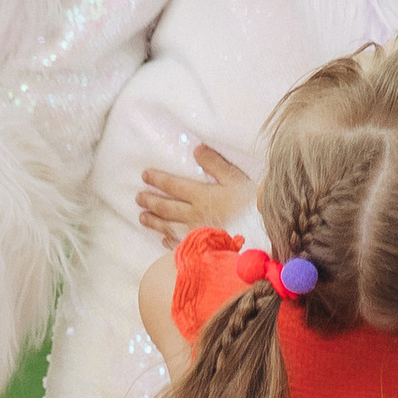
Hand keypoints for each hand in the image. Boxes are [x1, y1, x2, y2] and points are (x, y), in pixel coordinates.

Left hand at [136, 145, 250, 238]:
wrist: (259, 235)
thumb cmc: (250, 205)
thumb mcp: (235, 178)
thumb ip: (215, 164)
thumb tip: (196, 148)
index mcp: (201, 196)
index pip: (173, 186)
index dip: (158, 180)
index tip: (145, 175)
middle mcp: (194, 215)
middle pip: (166, 208)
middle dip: (150, 201)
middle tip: (138, 198)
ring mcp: (196, 233)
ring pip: (168, 226)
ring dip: (154, 221)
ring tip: (142, 217)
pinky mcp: (201, 248)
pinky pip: (179, 244)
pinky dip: (168, 241)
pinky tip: (163, 239)